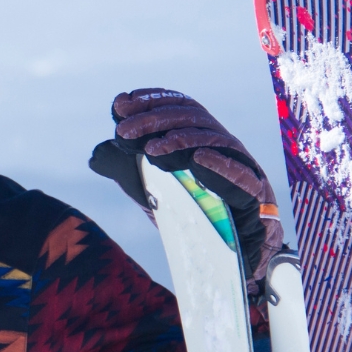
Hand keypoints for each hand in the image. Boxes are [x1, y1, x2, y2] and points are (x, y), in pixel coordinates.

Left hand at [89, 88, 282, 282]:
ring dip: (179, 139)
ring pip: (211, 138)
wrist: (233, 251)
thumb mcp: (154, 189)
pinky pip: (238, 172)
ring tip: (151, 150)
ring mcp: (238, 163)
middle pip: (189, 117)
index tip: (121, 104)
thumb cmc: (194, 213)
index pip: (177, 106)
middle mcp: (219, 143)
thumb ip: (131, 170)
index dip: (151, 100)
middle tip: (123, 131)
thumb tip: (98, 155)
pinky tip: (197, 160)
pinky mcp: (254, 190)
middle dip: (153, 119)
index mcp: (199, 136)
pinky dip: (218, 164)